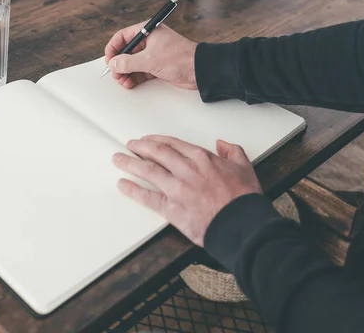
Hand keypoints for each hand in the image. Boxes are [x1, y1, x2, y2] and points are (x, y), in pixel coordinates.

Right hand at [104, 23, 197, 89]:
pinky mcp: (158, 66)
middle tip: (116, 74)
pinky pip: (141, 71)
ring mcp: (154, 54)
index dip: (113, 48)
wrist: (199, 70)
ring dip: (126, 72)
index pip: (123, 36)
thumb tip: (114, 64)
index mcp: (148, 31)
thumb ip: (128, 62)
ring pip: (133, 63)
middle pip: (127, 51)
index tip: (109, 61)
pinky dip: (134, 77)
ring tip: (123, 81)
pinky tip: (130, 83)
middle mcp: (150, 41)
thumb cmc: (179, 58)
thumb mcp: (149, 60)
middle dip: (120, 63)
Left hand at [112, 136, 261, 246]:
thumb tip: (223, 144)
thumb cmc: (243, 198)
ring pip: (148, 171)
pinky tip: (122, 185)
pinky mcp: (172, 209)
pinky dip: (133, 191)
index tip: (148, 139)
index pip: (173, 144)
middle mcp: (186, 170)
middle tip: (130, 145)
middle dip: (140, 147)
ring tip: (118, 159)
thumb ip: (233, 151)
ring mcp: (177, 189)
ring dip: (130, 163)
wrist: (240, 223)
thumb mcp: (244, 167)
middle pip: (157, 153)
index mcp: (202, 158)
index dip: (157, 140)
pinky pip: (148, 198)